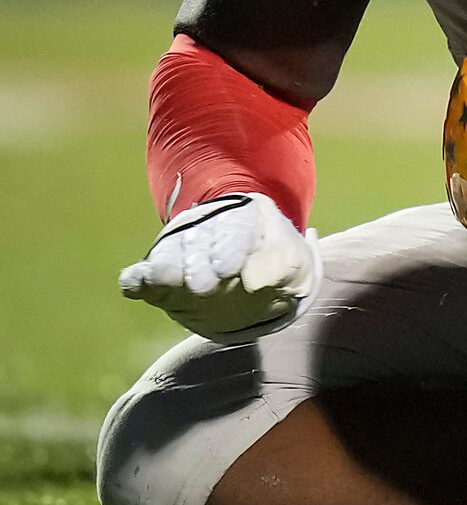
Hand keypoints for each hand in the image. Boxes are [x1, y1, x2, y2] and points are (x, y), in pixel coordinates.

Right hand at [119, 194, 320, 341]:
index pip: (235, 229)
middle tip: (203, 287)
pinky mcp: (162, 271)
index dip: (230, 249)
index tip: (229, 269)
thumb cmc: (279, 263)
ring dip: (165, 269)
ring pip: (170, 254)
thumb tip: (258, 281)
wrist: (256, 267)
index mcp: (246, 217)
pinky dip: (138, 278)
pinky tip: (132, 282)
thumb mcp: (296, 262)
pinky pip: (145, 273)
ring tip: (159, 280)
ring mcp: (182, 248)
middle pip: (199, 241)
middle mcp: (209, 227)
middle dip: (198, 263)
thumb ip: (282, 267)